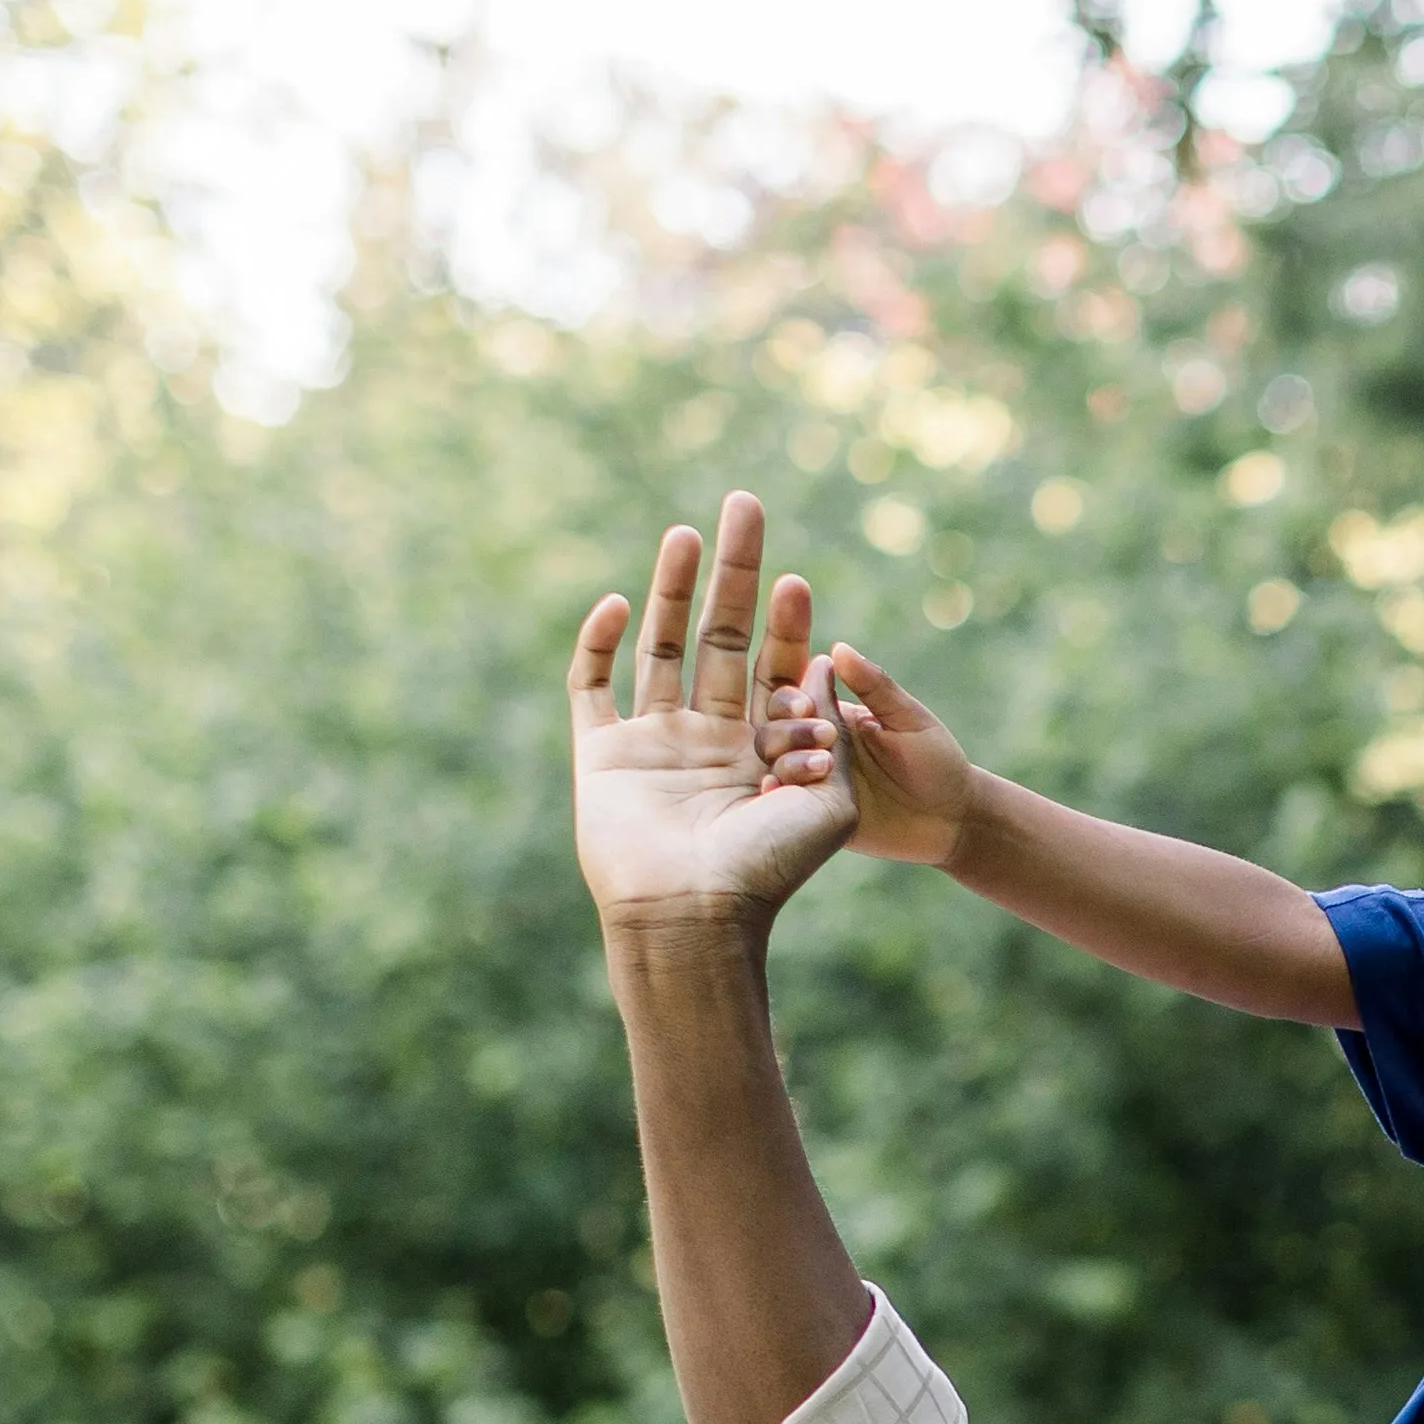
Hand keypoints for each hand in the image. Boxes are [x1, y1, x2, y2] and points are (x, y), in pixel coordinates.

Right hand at [570, 496, 855, 929]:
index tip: (800, 580)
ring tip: (686, 534)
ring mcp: (652, 744)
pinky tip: (618, 602)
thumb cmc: (768, 871)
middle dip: (733, 574)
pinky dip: (599, 643)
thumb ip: (827, 727)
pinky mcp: (602, 754)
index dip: (788, 625)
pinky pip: (592, 686)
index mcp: (761, 751)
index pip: (776, 669)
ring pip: (660, 648)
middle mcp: (706, 740)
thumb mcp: (830, 800)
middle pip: (720, 637)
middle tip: (744, 507)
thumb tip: (825, 661)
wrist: (696, 917)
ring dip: (671, 590)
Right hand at [754, 587, 983, 868]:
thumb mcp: (909, 720)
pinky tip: (780, 793)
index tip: (808, 704)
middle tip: (824, 736)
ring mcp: (813, 783)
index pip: (794, 699)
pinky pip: (785, 806)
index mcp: (833, 717)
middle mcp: (815, 748)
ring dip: (788, 762)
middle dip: (787, 730)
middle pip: (774, 730)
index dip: (791, 699)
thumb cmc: (937, 762)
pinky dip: (778, 797)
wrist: (953, 821)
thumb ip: (874, 687)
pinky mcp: (815, 817)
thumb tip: (838, 648)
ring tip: (822, 766)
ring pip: (775, 765)